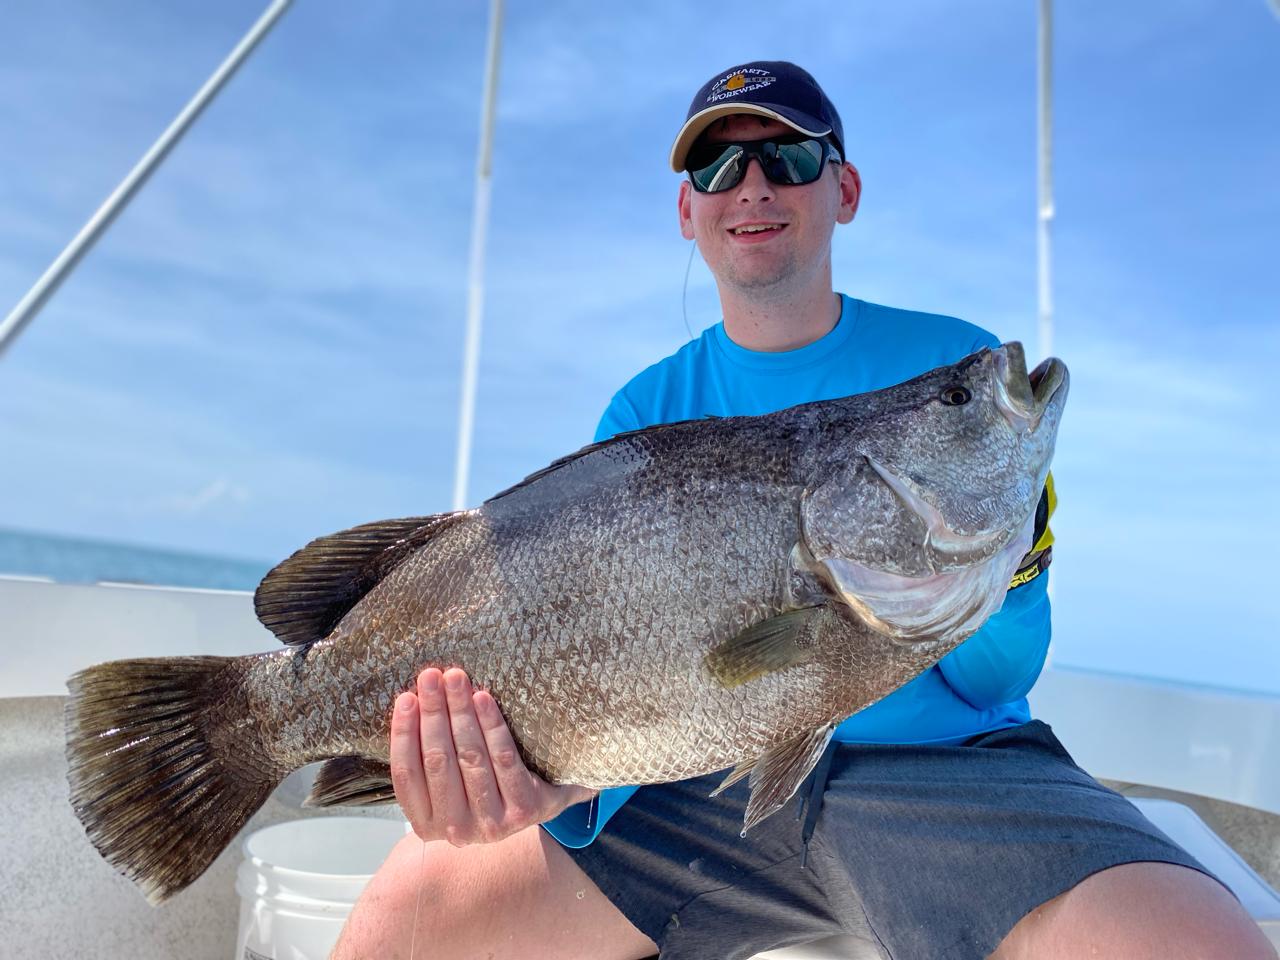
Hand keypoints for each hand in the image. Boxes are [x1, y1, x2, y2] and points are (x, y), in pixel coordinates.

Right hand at [390, 667, 595, 845]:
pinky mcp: (523, 810)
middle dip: (433, 712)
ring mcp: (491, 824)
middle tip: (430, 676)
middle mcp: (455, 830)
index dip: (403, 733)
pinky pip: (503, 758)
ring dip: (460, 711)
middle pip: (437, 760)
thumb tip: (409, 702)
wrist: (537, 808)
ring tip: (455, 678)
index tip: (406, 698)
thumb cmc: (482, 788)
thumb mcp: (447, 785)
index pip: (406, 774)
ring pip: (470, 756)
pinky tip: (482, 698)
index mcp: (426, 824)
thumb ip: (425, 758)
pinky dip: (491, 725)